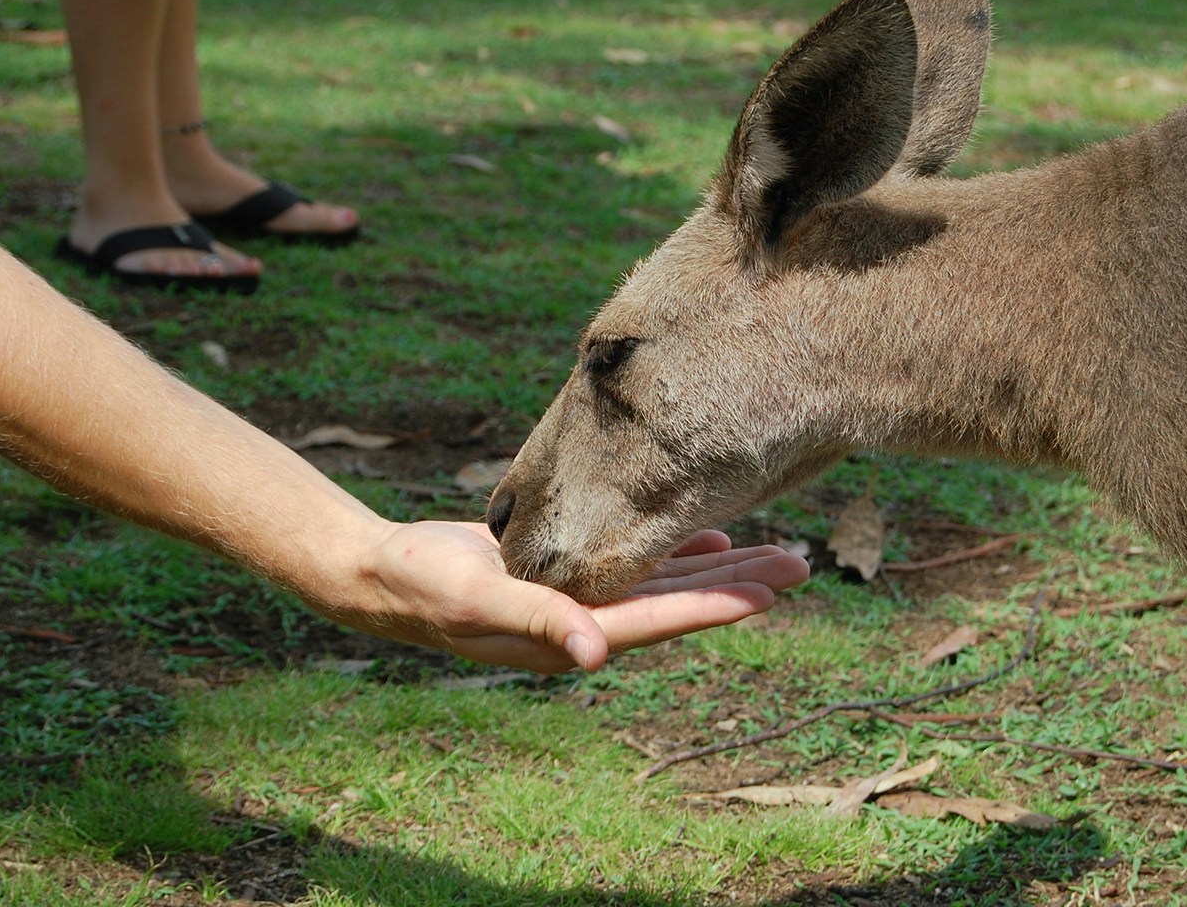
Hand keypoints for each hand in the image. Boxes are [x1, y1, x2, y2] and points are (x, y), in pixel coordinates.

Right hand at [332, 522, 808, 672]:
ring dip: (718, 567)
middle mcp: (588, 622)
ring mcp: (581, 597)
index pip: (660, 620)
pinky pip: (634, 560)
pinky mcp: (569, 570)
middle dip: (738, 585)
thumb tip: (595, 655)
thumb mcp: (478, 601)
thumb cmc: (426, 590)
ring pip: (665, 580)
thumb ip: (539, 622)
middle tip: (800, 563)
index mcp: (573, 636)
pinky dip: (673, 547)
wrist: (386, 574)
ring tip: (774, 551)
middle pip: (679, 601)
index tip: (769, 593)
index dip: (715, 606)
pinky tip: (708, 532)